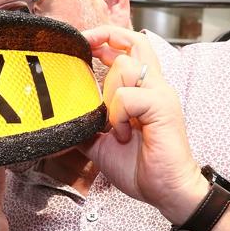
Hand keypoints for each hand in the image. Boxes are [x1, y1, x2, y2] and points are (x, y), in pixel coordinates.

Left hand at [80, 25, 208, 223]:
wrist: (167, 191)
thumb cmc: (143, 169)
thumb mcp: (102, 145)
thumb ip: (87, 126)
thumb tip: (62, 121)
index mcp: (143, 92)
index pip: (130, 49)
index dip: (107, 39)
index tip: (84, 42)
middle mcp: (154, 87)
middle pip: (134, 43)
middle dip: (106, 38)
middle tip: (85, 46)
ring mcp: (160, 95)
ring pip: (126, 67)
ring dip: (110, 95)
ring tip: (115, 126)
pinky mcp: (162, 107)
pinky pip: (128, 96)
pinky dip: (118, 114)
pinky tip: (124, 134)